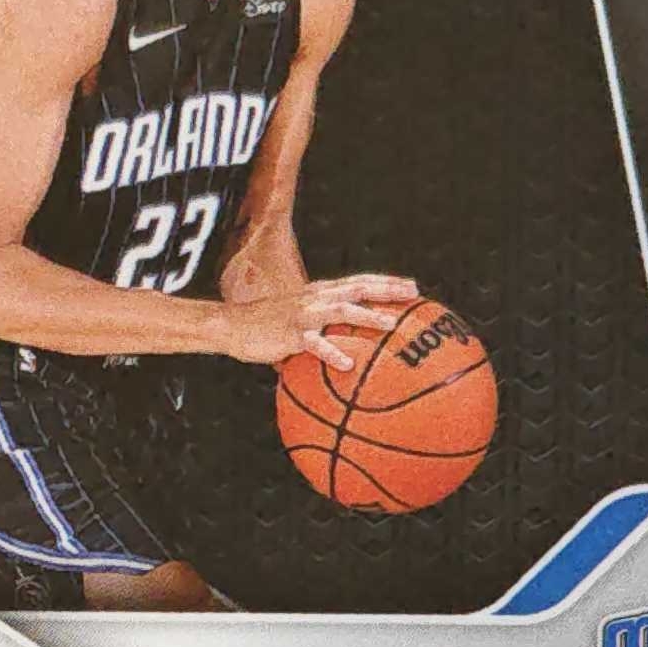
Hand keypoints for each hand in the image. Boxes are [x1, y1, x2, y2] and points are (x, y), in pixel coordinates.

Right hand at [217, 275, 419, 370]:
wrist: (233, 327)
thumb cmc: (268, 328)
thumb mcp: (299, 322)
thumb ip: (323, 329)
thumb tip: (348, 352)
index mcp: (319, 293)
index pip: (358, 282)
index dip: (386, 282)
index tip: (412, 287)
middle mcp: (316, 298)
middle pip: (358, 288)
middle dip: (387, 289)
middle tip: (413, 294)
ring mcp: (304, 314)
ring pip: (342, 311)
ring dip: (368, 316)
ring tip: (391, 324)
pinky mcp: (291, 334)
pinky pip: (315, 344)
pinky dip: (332, 353)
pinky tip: (347, 365)